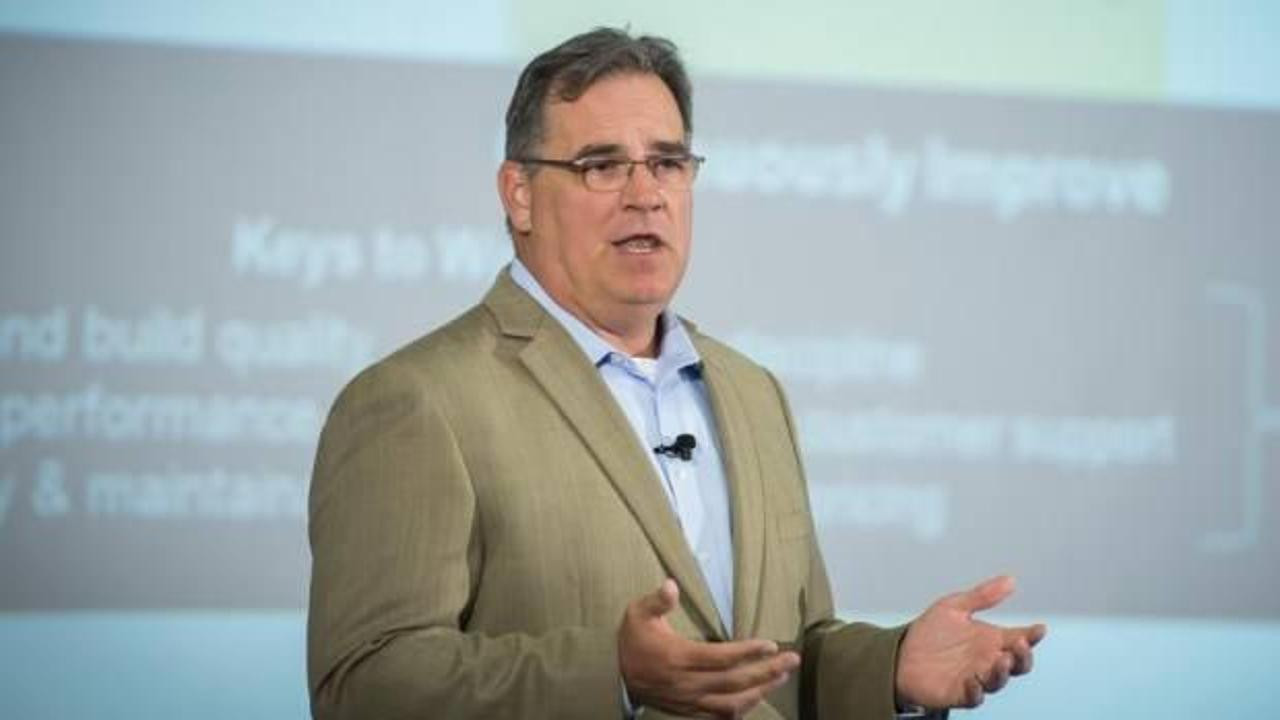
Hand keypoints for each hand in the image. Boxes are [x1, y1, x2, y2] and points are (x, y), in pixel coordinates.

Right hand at [618, 579, 799, 717]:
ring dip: (760, 691)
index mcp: (678, 658)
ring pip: (732, 703)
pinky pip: (720, 716)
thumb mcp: (637, 613)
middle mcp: (687, 683)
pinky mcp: (688, 711)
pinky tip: (756, 697)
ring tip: (780, 678)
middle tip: (792, 660)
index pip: (722, 657)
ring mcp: (689, 701)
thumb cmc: (631, 640)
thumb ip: (657, 601)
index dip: (749, 652)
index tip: (771, 644)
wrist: (613, 676)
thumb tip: (671, 584)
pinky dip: (742, 709)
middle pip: (735, 681)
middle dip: (767, 671)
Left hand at [895, 575, 1046, 709]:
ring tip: (1001, 659)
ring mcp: (976, 678)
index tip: (1039, 628)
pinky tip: (973, 681)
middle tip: (1020, 644)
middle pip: (1017, 663)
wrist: (900, 653)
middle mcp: (988, 660)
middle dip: (1023, 656)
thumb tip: (1011, 580)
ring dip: (1003, 672)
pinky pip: (973, 697)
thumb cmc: (930, 632)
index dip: (1033, 635)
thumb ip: (982, 596)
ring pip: (999, 680)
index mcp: (991, 639)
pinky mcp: (960, 693)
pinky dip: (976, 691)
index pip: (1020, 638)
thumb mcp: (954, 607)